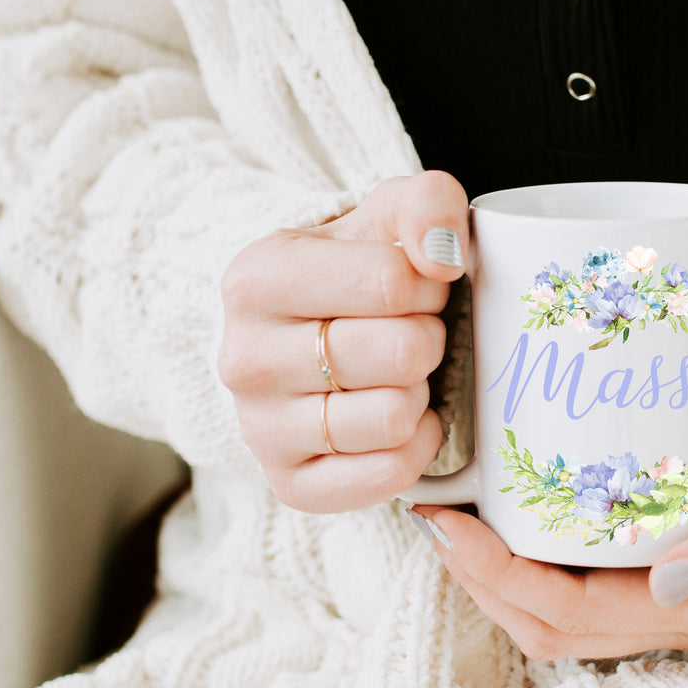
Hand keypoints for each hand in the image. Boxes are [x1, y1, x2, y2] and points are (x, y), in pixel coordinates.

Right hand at [218, 171, 469, 511]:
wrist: (317, 331)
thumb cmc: (362, 268)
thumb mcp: (391, 213)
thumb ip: (427, 203)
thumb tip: (443, 254)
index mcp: (256, 278)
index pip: (392, 282)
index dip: (430, 285)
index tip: (416, 286)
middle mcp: (244, 359)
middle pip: (402, 354)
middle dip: (430, 339)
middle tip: (413, 333)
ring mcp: (259, 429)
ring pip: (394, 418)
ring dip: (421, 394)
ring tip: (400, 376)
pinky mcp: (290, 484)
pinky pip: (389, 476)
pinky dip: (417, 448)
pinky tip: (405, 421)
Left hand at [409, 503, 687, 658]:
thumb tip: (669, 577)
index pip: (568, 610)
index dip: (499, 573)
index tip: (450, 523)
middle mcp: (663, 624)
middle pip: (544, 625)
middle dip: (479, 579)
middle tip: (436, 520)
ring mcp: (657, 613)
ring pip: (552, 620)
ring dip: (495, 580)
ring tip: (458, 527)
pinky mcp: (654, 591)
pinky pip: (574, 599)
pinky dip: (529, 572)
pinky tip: (513, 530)